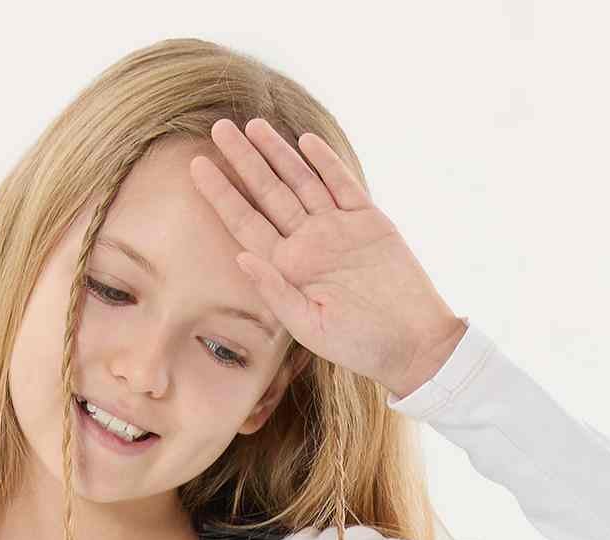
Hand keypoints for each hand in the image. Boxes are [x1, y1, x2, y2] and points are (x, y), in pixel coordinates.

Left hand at [187, 118, 467, 400]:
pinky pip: (342, 183)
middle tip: (218, 129)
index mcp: (289, 268)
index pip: (246, 223)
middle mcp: (309, 243)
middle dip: (243, 160)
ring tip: (252, 125)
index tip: (196, 167)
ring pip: (301, 180)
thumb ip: (275, 292)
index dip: (221, 194)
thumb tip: (241, 257)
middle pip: (269, 192)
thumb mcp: (310, 327)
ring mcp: (338, 228)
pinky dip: (324, 161)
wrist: (413, 343)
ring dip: (278, 152)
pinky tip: (304, 141)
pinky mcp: (369, 221)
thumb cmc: (360, 345)